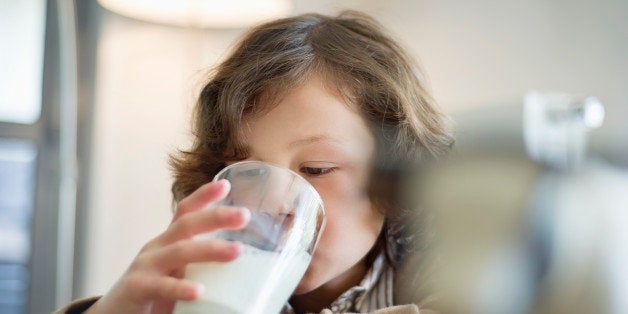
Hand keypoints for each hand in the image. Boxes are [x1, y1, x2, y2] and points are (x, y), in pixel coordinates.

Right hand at [85, 180, 249, 313]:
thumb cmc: (154, 294)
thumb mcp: (179, 273)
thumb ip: (203, 268)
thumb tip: (245, 273)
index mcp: (169, 242)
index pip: (186, 212)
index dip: (204, 196)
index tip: (226, 184)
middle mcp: (157, 248)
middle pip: (187, 224)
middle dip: (217, 217)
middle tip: (244, 215)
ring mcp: (146, 266)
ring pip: (180, 251)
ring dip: (210, 249)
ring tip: (237, 251)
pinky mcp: (137, 288)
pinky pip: (161, 285)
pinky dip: (180, 287)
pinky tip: (199, 291)